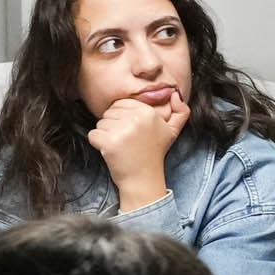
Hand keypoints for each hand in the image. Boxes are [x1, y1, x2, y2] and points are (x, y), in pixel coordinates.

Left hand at [87, 94, 179, 209]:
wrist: (143, 179)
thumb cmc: (154, 153)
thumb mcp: (172, 131)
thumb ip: (180, 111)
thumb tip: (175, 94)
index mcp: (148, 112)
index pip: (120, 104)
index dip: (122, 118)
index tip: (131, 132)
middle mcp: (136, 119)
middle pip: (109, 113)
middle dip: (113, 127)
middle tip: (126, 142)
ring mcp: (123, 131)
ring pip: (100, 124)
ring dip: (106, 136)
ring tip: (120, 147)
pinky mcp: (109, 143)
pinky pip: (93, 135)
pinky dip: (97, 144)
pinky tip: (111, 152)